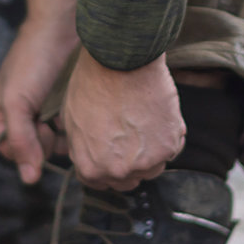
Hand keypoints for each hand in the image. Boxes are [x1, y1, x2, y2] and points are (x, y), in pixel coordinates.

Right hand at [0, 0, 78, 184]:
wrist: (66, 22)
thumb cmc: (34, 58)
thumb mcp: (16, 99)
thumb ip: (20, 139)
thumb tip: (29, 179)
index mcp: (3, 110)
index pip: (12, 149)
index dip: (26, 149)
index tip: (40, 133)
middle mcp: (27, 111)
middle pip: (38, 147)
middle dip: (49, 141)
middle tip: (57, 122)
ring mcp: (52, 105)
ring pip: (61, 138)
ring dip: (68, 133)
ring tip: (73, 113)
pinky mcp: (74, 99)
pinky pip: (77, 122)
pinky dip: (81, 121)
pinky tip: (87, 109)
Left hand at [60, 49, 184, 189]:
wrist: (120, 61)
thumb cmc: (93, 83)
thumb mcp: (72, 120)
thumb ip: (81, 147)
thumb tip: (89, 154)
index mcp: (90, 168)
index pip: (101, 182)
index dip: (107, 166)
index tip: (114, 153)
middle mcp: (118, 172)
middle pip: (129, 179)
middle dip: (129, 162)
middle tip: (131, 135)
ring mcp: (145, 162)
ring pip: (153, 167)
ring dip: (151, 150)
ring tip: (145, 121)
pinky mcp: (168, 147)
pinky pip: (172, 149)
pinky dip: (169, 134)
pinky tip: (159, 114)